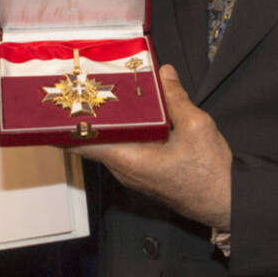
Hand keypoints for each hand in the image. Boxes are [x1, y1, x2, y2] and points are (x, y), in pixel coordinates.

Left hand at [75, 65, 231, 229]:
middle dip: (83, 115)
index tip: (51, 108)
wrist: (226, 202)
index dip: (64, 126)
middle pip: (93, 141)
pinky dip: (121, 130)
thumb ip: (176, 98)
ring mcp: (134, 172)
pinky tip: (128, 111)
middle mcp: (125, 169)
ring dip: (103, 122)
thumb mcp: (196, 126)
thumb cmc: (210, 174)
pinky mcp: (144, 172)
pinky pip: (124, 147)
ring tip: (98, 93)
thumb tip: (164, 74)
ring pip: (109, 143)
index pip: (83, 143)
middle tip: (77, 88)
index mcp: (130, 159)